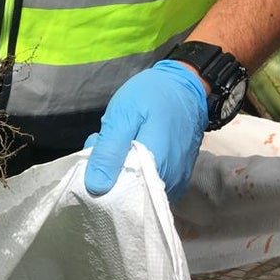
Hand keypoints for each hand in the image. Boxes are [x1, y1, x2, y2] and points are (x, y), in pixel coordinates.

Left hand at [83, 59, 208, 200]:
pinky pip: (150, 184)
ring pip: (138, 189)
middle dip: (109, 174)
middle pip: (128, 194)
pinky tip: (131, 151)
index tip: (93, 160)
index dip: (101, 182)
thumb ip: (109, 152)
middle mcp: (169, 181)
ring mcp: (176, 181)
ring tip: (118, 144)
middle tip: (103, 145)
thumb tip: (95, 188)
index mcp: (154, 167)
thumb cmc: (153, 96)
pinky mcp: (178, 178)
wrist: (186, 84)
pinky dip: (136, 171)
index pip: (119, 195)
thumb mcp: (123, 116)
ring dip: (121, 171)